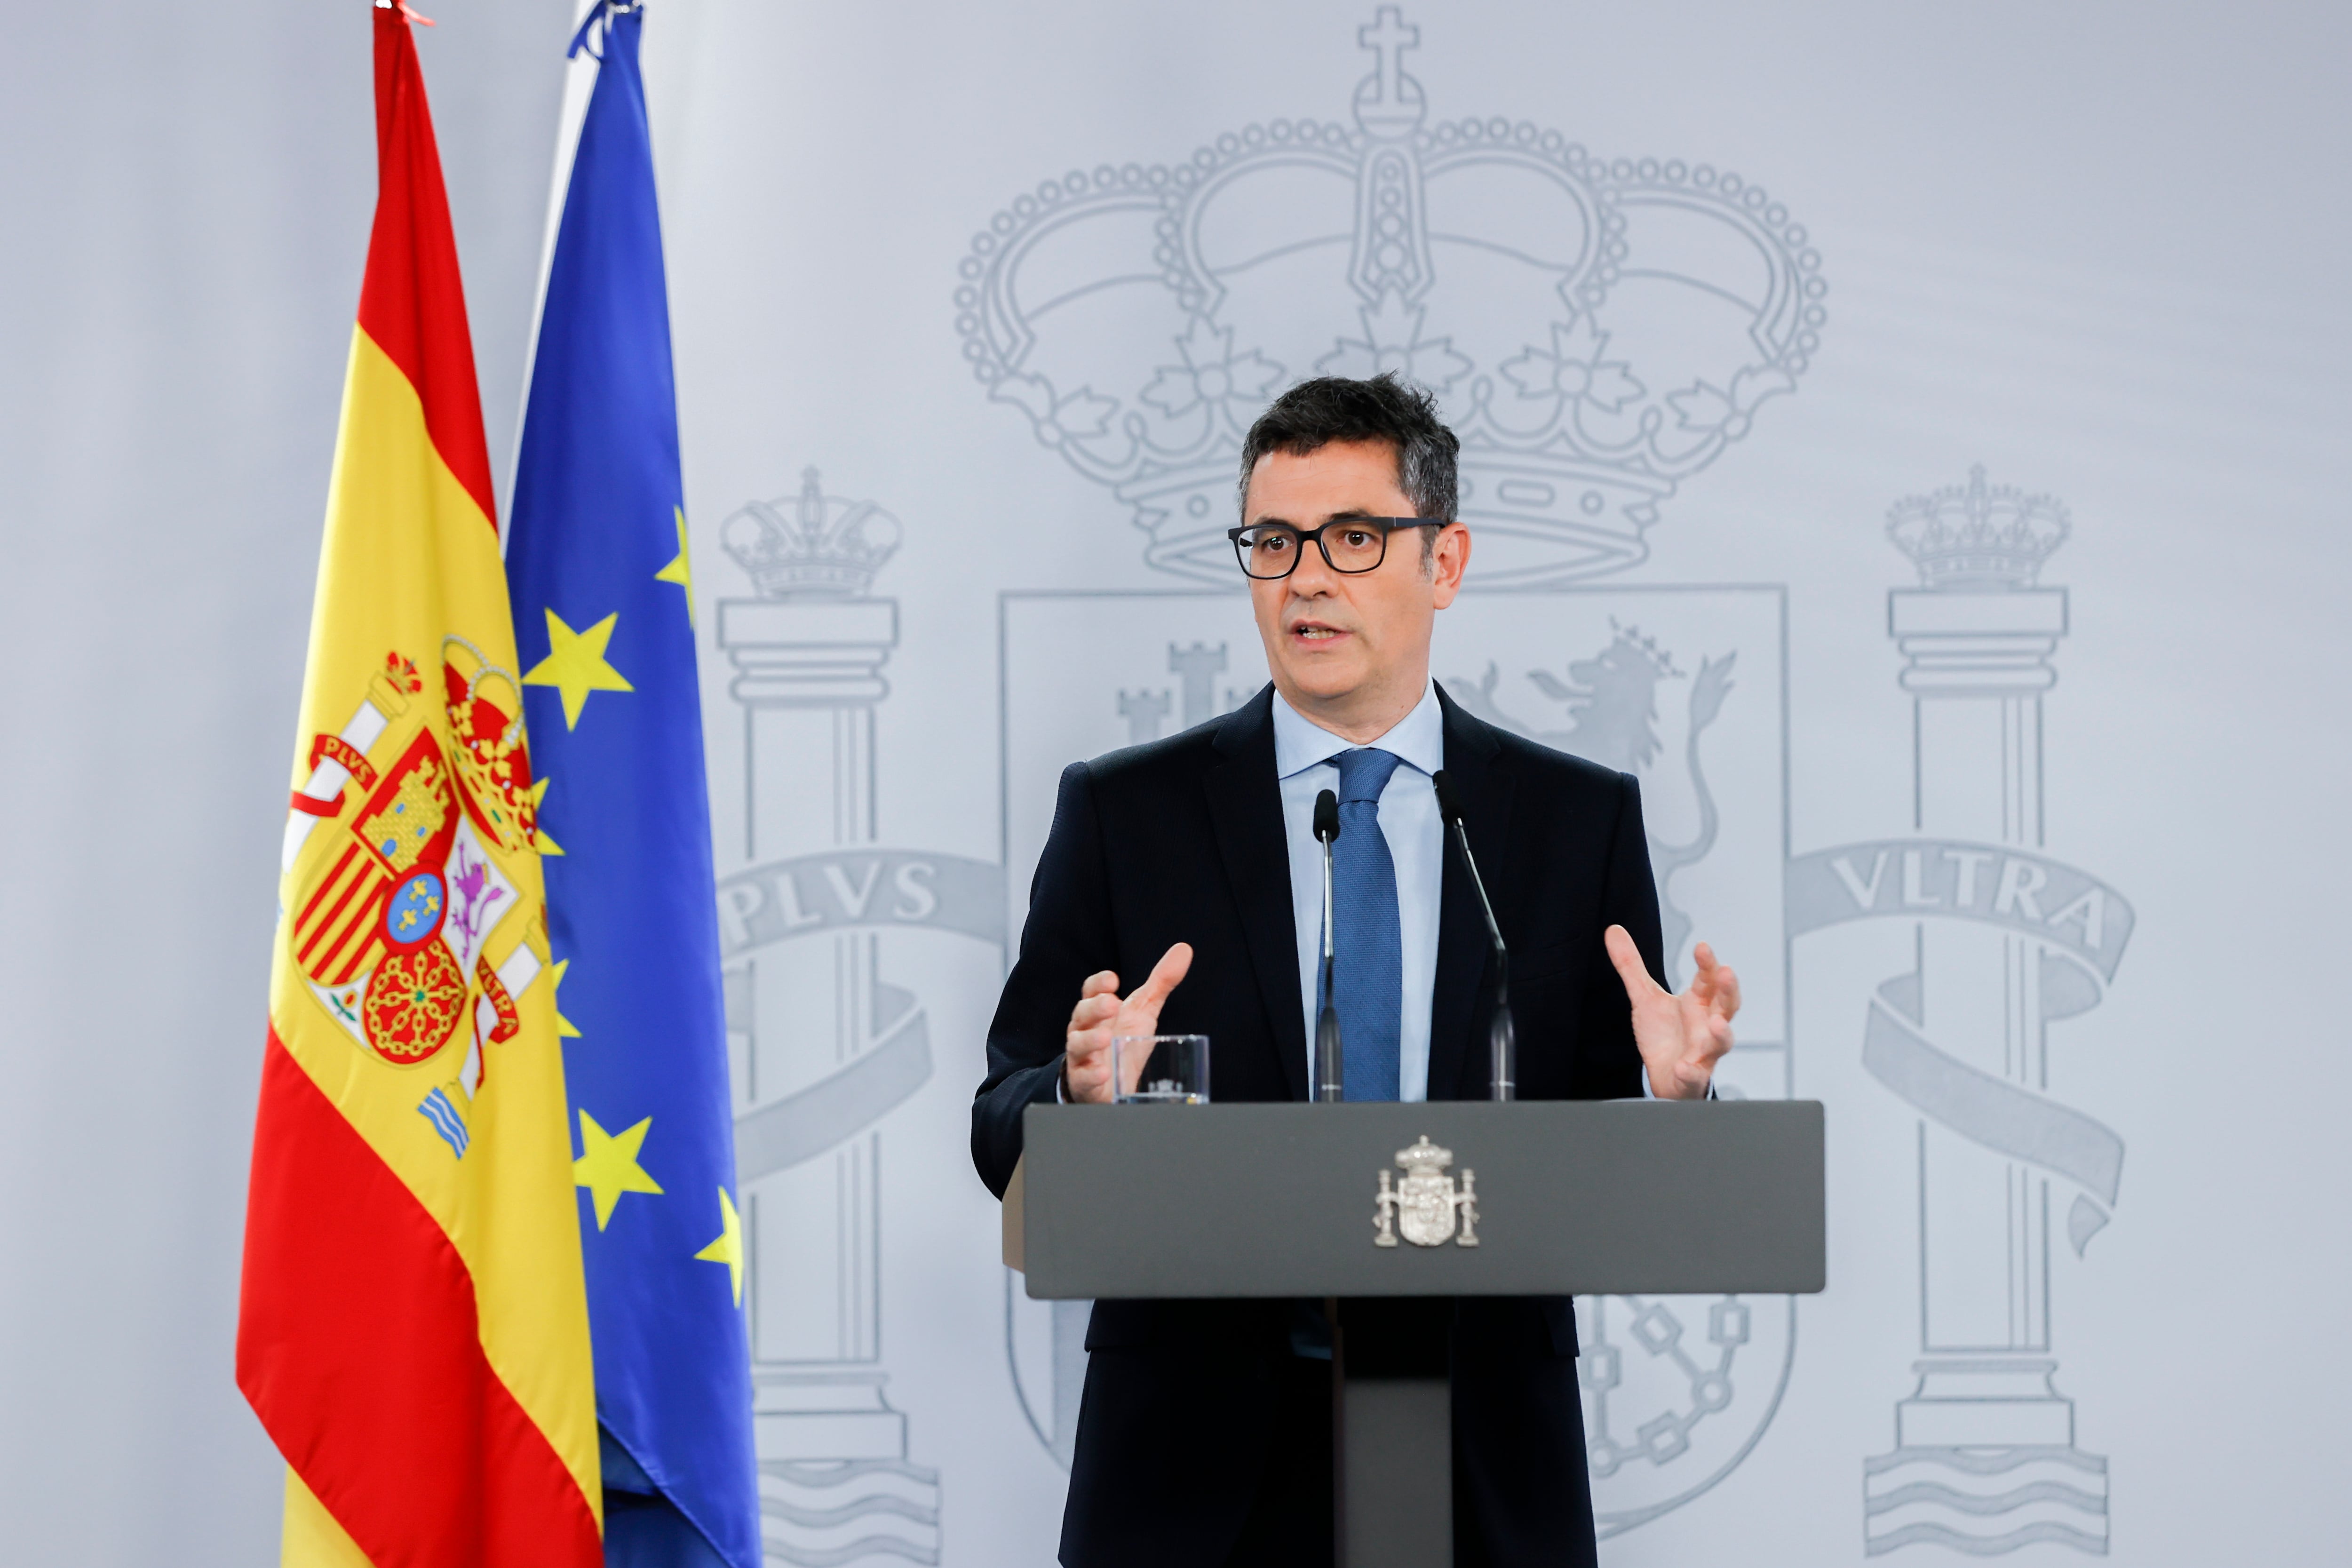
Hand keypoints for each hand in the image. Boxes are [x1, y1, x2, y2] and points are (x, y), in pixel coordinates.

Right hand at [1061, 943, 1193, 1103]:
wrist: (1111, 1082)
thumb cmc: (1123, 1040)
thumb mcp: (1144, 1010)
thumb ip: (1161, 982)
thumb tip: (1184, 949)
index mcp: (1097, 1009)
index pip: (1091, 991)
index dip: (1099, 984)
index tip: (1112, 980)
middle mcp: (1085, 1029)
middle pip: (1082, 1014)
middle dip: (1095, 1007)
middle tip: (1112, 1003)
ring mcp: (1082, 1056)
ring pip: (1079, 1044)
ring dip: (1090, 1040)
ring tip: (1106, 1037)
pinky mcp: (1085, 1082)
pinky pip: (1084, 1078)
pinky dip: (1092, 1075)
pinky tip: (1104, 1073)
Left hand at [1604, 925, 1737, 1099]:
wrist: (1664, 1076)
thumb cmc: (1664, 1035)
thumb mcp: (1645, 997)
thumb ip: (1631, 966)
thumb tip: (1613, 929)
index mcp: (1699, 1003)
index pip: (1708, 979)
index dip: (1708, 963)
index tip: (1702, 946)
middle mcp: (1707, 1025)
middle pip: (1727, 1006)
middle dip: (1728, 990)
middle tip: (1726, 973)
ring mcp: (1704, 1052)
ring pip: (1721, 1042)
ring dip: (1721, 1033)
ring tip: (1716, 1023)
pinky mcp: (1693, 1077)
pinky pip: (1695, 1076)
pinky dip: (1690, 1072)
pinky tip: (1682, 1067)